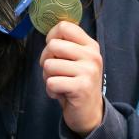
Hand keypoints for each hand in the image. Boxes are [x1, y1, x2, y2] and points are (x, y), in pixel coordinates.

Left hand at [39, 21, 103, 136]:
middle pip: (53, 45)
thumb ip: (65, 44)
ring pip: (49, 65)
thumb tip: (48, 33)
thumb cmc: (75, 81)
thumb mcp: (75, 59)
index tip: (55, 51)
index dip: (51, 37)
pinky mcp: (82, 87)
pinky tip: (61, 93)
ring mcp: (89, 71)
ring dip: (48, 77)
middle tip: (56, 72)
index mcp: (90, 45)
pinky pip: (51, 82)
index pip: (64, 26)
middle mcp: (92, 56)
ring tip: (60, 83)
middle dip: (46, 60)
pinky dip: (51, 90)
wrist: (89, 111)